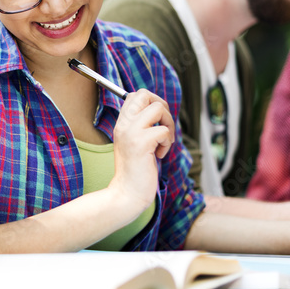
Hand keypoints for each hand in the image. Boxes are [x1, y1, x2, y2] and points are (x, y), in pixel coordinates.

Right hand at [108, 90, 174, 211]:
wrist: (126, 193)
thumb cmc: (135, 171)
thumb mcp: (134, 143)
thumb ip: (141, 127)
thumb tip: (160, 112)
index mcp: (121, 124)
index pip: (135, 95)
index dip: (152, 102)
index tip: (157, 120)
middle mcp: (124, 125)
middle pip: (144, 94)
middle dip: (162, 107)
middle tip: (163, 126)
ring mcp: (131, 133)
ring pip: (158, 108)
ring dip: (168, 124)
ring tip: (163, 142)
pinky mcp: (141, 143)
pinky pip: (163, 131)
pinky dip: (167, 143)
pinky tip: (159, 155)